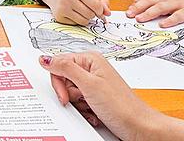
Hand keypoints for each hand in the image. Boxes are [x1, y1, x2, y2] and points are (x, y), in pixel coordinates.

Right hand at [37, 0, 110, 24]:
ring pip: (84, 21)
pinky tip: (72, 11)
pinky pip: (76, 23)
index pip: (95, 4)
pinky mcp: (59, 17)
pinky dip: (77, 19)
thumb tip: (108, 13)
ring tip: (81, 9)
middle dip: (93, 13)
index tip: (100, 9)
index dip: (101, 9)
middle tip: (88, 7)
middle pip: (90, 14)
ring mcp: (62, 9)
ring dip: (86, 17)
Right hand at [40, 52, 161, 140]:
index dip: (58, 81)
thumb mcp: (89, 85)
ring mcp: (93, 84)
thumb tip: (45, 58)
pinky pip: (78, 102)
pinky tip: (93, 113)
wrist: (138, 127)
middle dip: (69, 94)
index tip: (65, 95)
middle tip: (80, 100)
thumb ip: (65, 68)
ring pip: (70, 93)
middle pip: (63, 79)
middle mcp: (91, 69)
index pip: (59, 63)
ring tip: (90, 108)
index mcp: (90, 59)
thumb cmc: (121, 106)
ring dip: (77, 105)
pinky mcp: (95, 97)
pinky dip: (83, 110)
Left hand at [126, 0, 183, 26]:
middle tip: (129, 15)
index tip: (129, 8)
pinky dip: (170, 20)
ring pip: (161, 7)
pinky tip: (162, 25)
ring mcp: (179, 4)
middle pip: (151, 0)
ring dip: (149, 13)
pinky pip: (178, 16)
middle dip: (138, 7)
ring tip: (140, 19)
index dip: (137, 1)